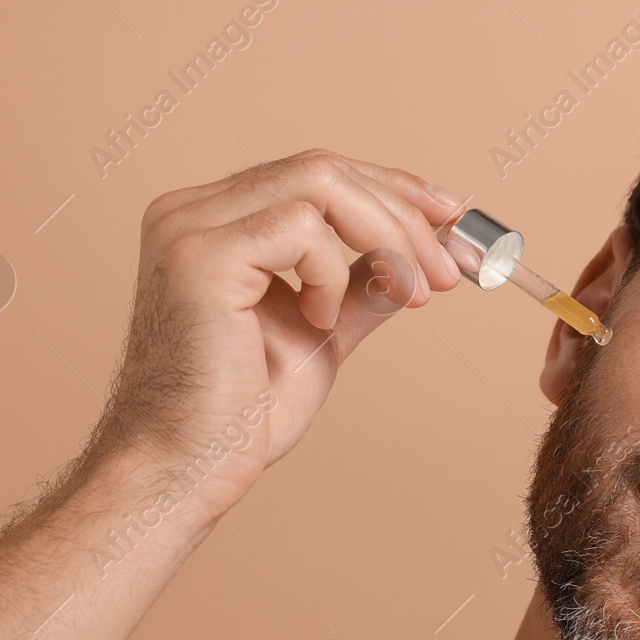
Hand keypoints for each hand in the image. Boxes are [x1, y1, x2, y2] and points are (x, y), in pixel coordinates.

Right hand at [90, 149, 465, 520]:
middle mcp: (191, 212)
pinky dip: (332, 274)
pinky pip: (302, 228)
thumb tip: (416, 258)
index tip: (449, 216)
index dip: (390, 188)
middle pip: (323, 169)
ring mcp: (190, 228)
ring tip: (410, 294)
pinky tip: (318, 321)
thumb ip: (360, 288)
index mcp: (212, 222)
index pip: (314, 176)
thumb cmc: (240, 416)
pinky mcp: (201, 257)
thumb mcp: (321, 333)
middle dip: (403, 214)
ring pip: (320, 181)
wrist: (190, 470)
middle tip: (450, 272)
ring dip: (387, 236)